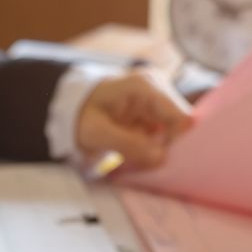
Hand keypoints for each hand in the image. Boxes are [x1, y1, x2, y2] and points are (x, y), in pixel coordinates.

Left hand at [76, 70, 193, 168]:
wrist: (71, 110)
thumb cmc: (81, 117)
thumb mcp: (98, 134)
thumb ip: (129, 145)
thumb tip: (162, 158)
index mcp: (144, 87)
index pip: (180, 117)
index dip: (179, 142)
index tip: (165, 162)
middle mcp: (157, 87)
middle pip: (180, 124)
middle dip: (169, 147)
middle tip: (148, 163)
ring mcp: (157, 98)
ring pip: (174, 130)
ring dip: (161, 148)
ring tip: (139, 158)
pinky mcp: (155, 111)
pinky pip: (165, 132)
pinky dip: (155, 146)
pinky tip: (140, 153)